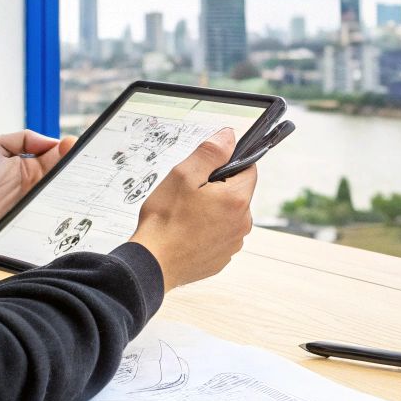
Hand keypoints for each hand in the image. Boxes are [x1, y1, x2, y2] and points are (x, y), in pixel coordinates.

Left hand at [0, 130, 75, 260]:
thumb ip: (21, 139)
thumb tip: (52, 141)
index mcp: (28, 163)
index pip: (56, 153)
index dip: (68, 150)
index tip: (76, 146)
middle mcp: (35, 183)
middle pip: (64, 174)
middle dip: (77, 168)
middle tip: (86, 164)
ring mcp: (34, 203)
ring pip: (62, 195)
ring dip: (71, 189)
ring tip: (81, 182)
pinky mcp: (32, 223)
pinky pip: (52, 216)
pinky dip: (61, 211)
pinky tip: (67, 205)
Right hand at [128, 127, 256, 291]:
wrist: (151, 264)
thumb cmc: (165, 220)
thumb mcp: (184, 175)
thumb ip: (210, 152)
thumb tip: (229, 136)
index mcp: (237, 200)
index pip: (248, 168)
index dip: (228, 163)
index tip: (208, 169)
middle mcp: (242, 223)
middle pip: (238, 192)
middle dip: (218, 188)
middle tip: (190, 193)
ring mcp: (232, 243)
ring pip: (228, 215)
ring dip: (212, 210)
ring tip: (185, 214)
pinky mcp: (221, 259)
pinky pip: (219, 235)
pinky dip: (206, 231)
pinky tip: (186, 232)